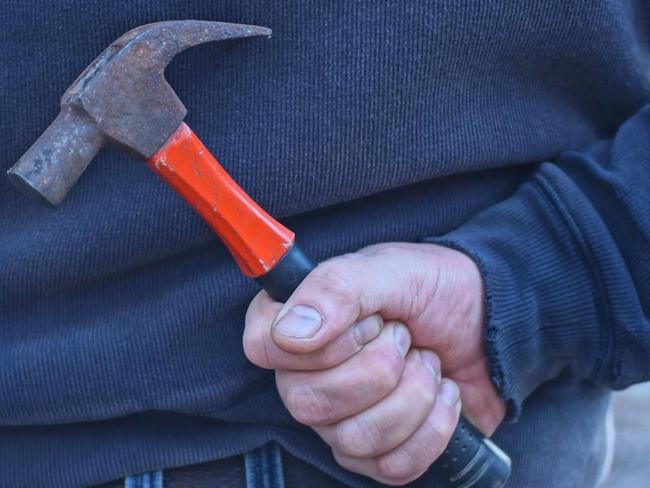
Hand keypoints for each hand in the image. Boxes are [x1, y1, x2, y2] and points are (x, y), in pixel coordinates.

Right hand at [243, 242, 505, 483]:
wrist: (490, 323)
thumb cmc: (435, 289)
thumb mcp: (391, 270)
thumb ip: (336, 288)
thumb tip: (290, 333)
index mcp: (298, 322)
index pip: (263, 347)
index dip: (321, 344)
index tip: (369, 323)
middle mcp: (306, 375)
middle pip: (308, 403)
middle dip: (379, 368)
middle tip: (406, 337)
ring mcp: (339, 419)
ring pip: (353, 439)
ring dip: (411, 395)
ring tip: (427, 362)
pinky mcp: (377, 452)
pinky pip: (391, 466)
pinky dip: (433, 428)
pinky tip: (442, 394)